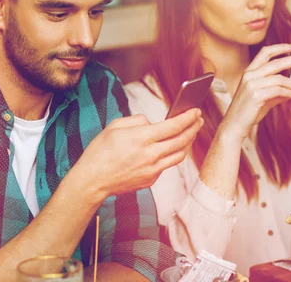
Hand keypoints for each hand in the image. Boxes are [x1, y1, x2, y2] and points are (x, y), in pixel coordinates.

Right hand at [73, 108, 203, 199]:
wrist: (92, 180)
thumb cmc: (100, 151)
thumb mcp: (115, 126)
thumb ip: (137, 120)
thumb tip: (152, 124)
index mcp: (142, 138)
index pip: (174, 126)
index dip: (187, 117)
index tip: (195, 111)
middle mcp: (151, 155)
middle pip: (181, 140)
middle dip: (193, 128)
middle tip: (198, 119)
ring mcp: (153, 169)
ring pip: (179, 155)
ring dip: (188, 142)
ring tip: (190, 133)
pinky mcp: (151, 179)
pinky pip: (166, 165)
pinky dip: (172, 154)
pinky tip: (171, 147)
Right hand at [220, 43, 290, 139]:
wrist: (235, 125)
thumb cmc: (248, 111)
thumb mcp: (264, 97)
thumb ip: (278, 91)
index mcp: (249, 72)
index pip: (265, 52)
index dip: (281, 47)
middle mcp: (249, 75)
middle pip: (276, 62)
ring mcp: (252, 85)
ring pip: (280, 78)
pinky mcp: (256, 95)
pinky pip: (278, 90)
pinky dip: (289, 92)